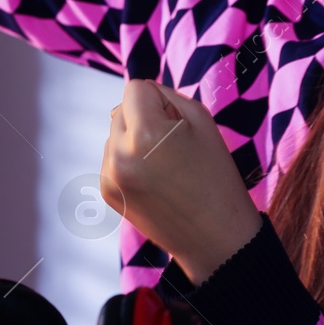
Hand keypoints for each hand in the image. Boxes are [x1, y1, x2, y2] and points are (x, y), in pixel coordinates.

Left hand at [101, 79, 263, 284]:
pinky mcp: (107, 192)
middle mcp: (119, 153)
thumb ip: (164, 96)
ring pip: (116, 135)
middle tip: (175, 148)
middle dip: (145, 119)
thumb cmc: (215, 174)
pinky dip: (130, 161)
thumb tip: (130, 100)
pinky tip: (155, 181)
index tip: (178, 124)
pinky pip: (113, 158)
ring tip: (166, 168)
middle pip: (122, 110)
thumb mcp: (201, 120)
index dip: (160, 99)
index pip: (136, 87)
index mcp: (145, 132)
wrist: (216, 237)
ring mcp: (109, 175)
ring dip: (135, 141)